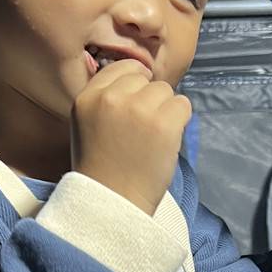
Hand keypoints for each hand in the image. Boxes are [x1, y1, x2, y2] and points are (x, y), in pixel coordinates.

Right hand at [71, 59, 191, 214]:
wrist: (113, 203)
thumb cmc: (103, 171)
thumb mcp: (88, 126)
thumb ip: (106, 101)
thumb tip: (141, 79)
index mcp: (87, 97)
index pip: (121, 68)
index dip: (134, 84)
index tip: (136, 105)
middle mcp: (111, 98)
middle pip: (145, 79)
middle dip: (148, 100)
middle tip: (143, 130)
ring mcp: (138, 109)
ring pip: (165, 91)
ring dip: (165, 111)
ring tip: (153, 139)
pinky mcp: (163, 123)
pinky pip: (183, 104)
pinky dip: (180, 121)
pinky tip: (166, 141)